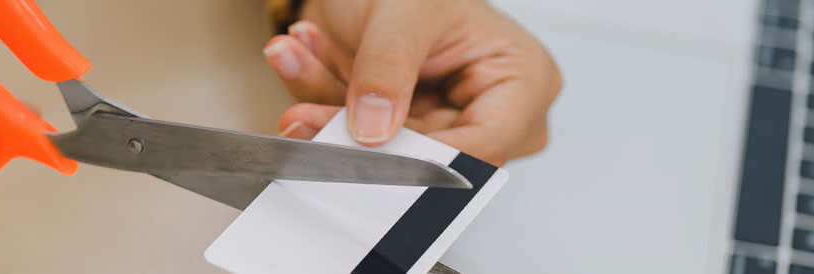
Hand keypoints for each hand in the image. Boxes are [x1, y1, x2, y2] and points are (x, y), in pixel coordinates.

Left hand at [263, 0, 560, 164]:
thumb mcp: (406, 13)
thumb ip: (387, 69)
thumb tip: (372, 128)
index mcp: (521, 80)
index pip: (484, 144)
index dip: (427, 158)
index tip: (372, 150)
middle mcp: (485, 111)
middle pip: (421, 154)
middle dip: (353, 129)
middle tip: (305, 112)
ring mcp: (437, 123)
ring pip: (376, 148)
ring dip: (322, 105)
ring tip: (293, 58)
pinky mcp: (394, 128)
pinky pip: (349, 133)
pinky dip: (316, 96)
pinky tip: (298, 56)